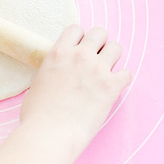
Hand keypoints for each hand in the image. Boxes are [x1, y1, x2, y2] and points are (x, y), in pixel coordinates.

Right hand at [20, 25, 130, 151]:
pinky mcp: (111, 87)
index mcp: (58, 53)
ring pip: (116, 47)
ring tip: (105, 73)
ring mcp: (97, 70)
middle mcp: (79, 56)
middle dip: (99, 44)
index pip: (76, 29)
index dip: (79, 39)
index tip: (79, 50)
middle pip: (100, 32)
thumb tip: (57, 76)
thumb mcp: (38, 82)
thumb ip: (52, 71)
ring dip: (112, 58)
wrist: (49, 134)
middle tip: (95, 60)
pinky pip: (127, 73)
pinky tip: (112, 89)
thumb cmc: (37, 115)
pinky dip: (121, 80)